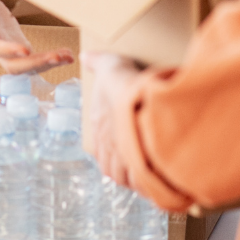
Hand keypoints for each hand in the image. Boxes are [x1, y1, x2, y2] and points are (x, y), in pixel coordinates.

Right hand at [0, 0, 74, 74]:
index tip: (25, 49)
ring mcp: (7, 49)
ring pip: (25, 66)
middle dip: (34, 63)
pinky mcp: (18, 46)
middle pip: (12, 65)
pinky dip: (49, 60)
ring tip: (68, 56)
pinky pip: (33, 60)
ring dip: (46, 64)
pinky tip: (67, 55)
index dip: (7, 50)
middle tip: (58, 56)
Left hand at [82, 50, 142, 185]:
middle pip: (112, 169)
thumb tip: (84, 55)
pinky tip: (156, 181)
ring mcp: (122, 156)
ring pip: (125, 177)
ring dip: (134, 179)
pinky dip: (147, 183)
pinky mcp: (138, 163)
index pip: (100, 150)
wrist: (136, 94)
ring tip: (146, 176)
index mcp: (99, 126)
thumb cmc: (121, 81)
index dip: (111, 153)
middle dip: (123, 170)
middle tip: (136, 168)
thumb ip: (97, 61)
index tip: (123, 153)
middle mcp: (107, 145)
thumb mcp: (108, 65)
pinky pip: (141, 182)